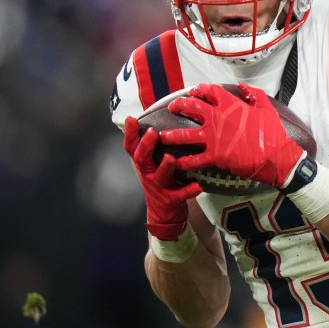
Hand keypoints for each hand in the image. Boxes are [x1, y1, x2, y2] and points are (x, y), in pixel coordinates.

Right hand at [123, 116, 201, 240]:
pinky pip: (179, 195)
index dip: (129, 134)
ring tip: (171, 158)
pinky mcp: (169, 200)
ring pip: (158, 177)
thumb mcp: (156, 161)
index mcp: (144, 162)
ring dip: (165, 167)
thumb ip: (159, 143)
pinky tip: (198, 186)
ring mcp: (157, 188)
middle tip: (152, 133)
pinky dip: (188, 190)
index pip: (131, 146)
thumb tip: (167, 115)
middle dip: (145, 146)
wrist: (164, 211)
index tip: (131, 119)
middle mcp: (146, 173)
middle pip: (140, 159)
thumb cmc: (163, 178)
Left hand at [164, 83, 304, 188]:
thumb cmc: (272, 133)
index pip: (209, 91)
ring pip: (185, 134)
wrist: (275, 156)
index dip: (199, 89)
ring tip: (162, 136)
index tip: (193, 92)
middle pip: (191, 107)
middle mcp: (218, 119)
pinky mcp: (215, 156)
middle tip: (172, 108)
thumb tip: (242, 86)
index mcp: (230, 105)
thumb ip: (253, 94)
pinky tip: (176, 163)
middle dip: (179, 106)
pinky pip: (194, 159)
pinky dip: (184, 162)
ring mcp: (214, 138)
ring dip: (172, 135)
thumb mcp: (266, 108)